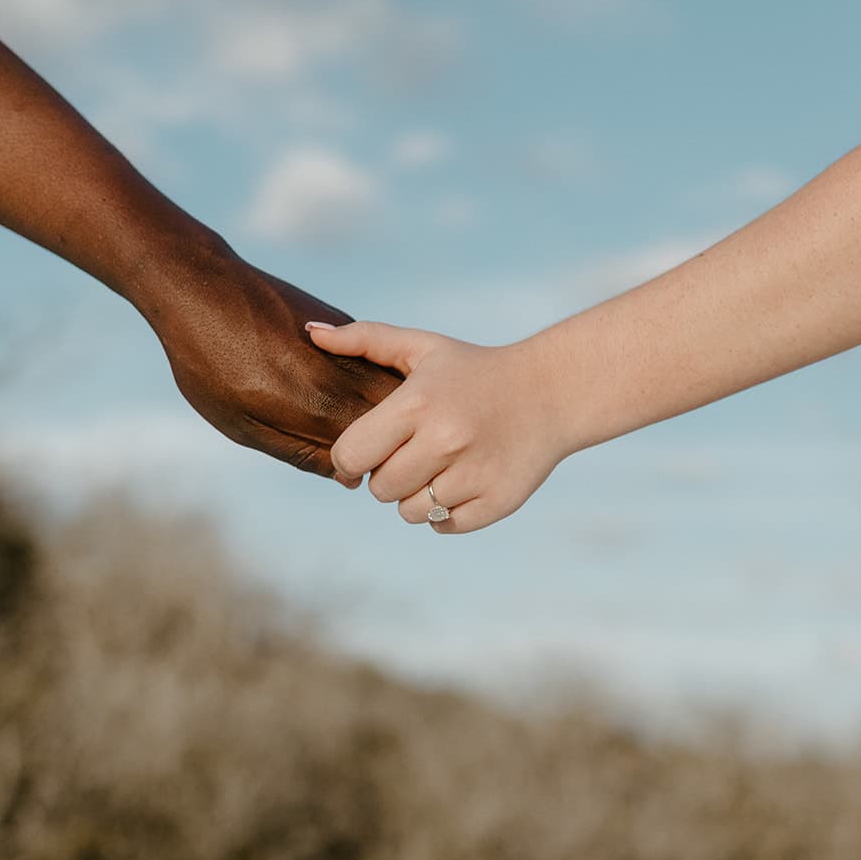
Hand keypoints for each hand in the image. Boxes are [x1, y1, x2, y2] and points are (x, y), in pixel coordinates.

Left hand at [149, 251, 401, 484]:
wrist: (199, 289)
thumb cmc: (210, 365)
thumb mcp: (245, 426)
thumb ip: (303, 453)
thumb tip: (347, 477)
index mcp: (324, 410)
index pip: (378, 454)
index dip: (368, 468)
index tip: (350, 470)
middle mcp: (348, 377)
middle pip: (395, 421)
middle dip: (383, 440)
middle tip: (349, 446)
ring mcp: (349, 346)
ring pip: (388, 390)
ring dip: (376, 409)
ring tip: (332, 412)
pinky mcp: (340, 322)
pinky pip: (370, 361)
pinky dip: (363, 381)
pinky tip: (327, 381)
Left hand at [305, 321, 570, 531]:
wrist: (550, 392)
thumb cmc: (473, 370)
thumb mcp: (422, 347)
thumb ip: (364, 340)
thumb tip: (310, 334)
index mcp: (417, 404)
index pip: (350, 456)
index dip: (353, 456)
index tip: (371, 446)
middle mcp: (444, 441)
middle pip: (379, 489)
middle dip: (388, 474)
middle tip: (414, 450)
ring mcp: (473, 475)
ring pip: (410, 512)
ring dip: (417, 494)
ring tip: (440, 464)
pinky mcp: (497, 502)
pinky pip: (443, 525)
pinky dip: (446, 511)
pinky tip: (462, 480)